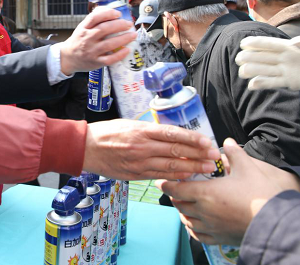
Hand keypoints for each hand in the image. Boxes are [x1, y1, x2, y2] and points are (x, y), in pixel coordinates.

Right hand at [59, 8, 135, 74]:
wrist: (68, 58)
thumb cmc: (78, 42)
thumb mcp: (82, 28)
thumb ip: (94, 22)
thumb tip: (112, 13)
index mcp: (83, 29)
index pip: (94, 17)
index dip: (108, 14)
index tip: (118, 13)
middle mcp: (87, 39)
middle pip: (104, 29)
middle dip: (119, 25)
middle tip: (129, 24)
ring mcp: (91, 51)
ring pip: (109, 44)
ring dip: (123, 38)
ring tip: (132, 35)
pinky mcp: (96, 62)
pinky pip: (110, 59)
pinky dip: (119, 54)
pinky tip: (127, 50)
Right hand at [82, 120, 220, 180]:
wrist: (85, 148)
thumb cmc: (107, 133)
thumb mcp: (129, 123)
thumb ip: (150, 130)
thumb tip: (171, 134)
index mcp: (142, 130)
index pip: (173, 134)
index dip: (193, 138)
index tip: (207, 141)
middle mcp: (143, 146)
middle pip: (176, 151)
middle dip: (198, 155)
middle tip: (214, 157)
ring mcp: (139, 162)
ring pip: (171, 166)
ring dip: (192, 168)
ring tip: (208, 169)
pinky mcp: (135, 174)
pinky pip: (160, 176)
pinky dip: (175, 176)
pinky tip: (188, 177)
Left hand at [156, 138, 299, 245]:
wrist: (277, 222)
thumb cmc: (261, 194)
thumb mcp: (247, 168)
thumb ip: (235, 153)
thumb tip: (228, 142)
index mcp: (205, 193)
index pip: (176, 190)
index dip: (167, 185)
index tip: (162, 181)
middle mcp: (204, 212)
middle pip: (179, 205)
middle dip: (175, 196)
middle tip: (176, 190)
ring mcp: (211, 227)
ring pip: (187, 220)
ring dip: (183, 212)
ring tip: (185, 204)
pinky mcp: (220, 238)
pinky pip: (198, 235)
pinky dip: (192, 228)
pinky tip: (195, 224)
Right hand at [236, 35, 299, 91]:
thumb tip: (294, 43)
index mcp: (290, 47)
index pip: (269, 44)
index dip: (256, 43)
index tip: (243, 43)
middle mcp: (285, 58)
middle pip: (263, 57)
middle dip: (250, 57)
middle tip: (238, 59)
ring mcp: (286, 70)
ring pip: (265, 70)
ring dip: (253, 70)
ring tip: (242, 72)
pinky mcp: (290, 82)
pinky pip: (273, 83)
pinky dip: (262, 84)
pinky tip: (252, 86)